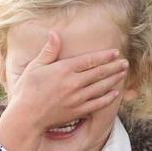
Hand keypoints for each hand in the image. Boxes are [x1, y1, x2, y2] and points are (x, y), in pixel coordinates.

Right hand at [0, 32, 128, 150]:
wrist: (26, 117)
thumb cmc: (27, 90)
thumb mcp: (35, 66)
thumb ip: (48, 51)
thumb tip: (54, 33)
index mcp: (64, 70)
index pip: (90, 60)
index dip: (104, 56)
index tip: (115, 53)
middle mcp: (73, 83)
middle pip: (99, 73)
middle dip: (114, 67)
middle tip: (125, 62)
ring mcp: (77, 99)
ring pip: (101, 87)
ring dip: (114, 80)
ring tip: (123, 73)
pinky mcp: (77, 111)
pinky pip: (97, 104)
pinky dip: (107, 98)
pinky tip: (114, 93)